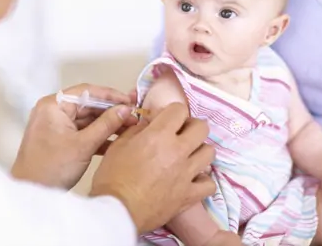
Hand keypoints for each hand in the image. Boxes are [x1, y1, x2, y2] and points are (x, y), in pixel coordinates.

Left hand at [11, 83, 136, 188]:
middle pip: (88, 104)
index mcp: (53, 106)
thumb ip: (107, 124)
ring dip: (107, 124)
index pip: (87, 92)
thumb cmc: (50, 169)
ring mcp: (55, 124)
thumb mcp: (84, 145)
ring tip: (128, 128)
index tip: (129, 101)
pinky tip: (115, 141)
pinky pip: (81, 130)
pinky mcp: (59, 138)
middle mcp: (52, 111)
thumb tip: (125, 109)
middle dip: (111, 112)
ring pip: (87, 118)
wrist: (32, 194)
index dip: (111, 95)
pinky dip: (97, 135)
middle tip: (132, 117)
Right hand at [89, 103, 215, 233]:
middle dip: (192, 127)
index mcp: (159, 135)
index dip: (173, 112)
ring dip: (200, 151)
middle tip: (181, 134)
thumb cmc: (112, 178)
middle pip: (202, 128)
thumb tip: (149, 124)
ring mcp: (187, 173)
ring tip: (188, 156)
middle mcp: (178, 151)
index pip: (180, 109)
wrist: (117, 211)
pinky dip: (203, 180)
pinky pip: (209, 184)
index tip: (166, 119)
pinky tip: (192, 179)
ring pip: (209, 152)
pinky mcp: (189, 195)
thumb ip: (138, 130)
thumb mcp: (119, 145)